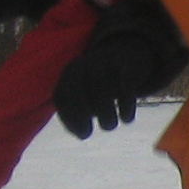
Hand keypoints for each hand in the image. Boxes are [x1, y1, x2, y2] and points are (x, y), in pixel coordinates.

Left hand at [54, 0, 183, 135]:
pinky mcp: (126, 67)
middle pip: (78, 92)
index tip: (80, 134)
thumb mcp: (83, 91)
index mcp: (69, 72)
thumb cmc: (99, 82)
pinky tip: (127, 118)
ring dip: (104, 114)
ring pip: (102, 91)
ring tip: (109, 126)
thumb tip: (80, 133)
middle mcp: (84, 65)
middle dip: (80, 116)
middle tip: (87, 135)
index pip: (62, 96)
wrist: (126, 53)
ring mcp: (104, 64)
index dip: (67, 117)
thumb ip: (76, 112)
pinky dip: (125, 106)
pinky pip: (124, 88)